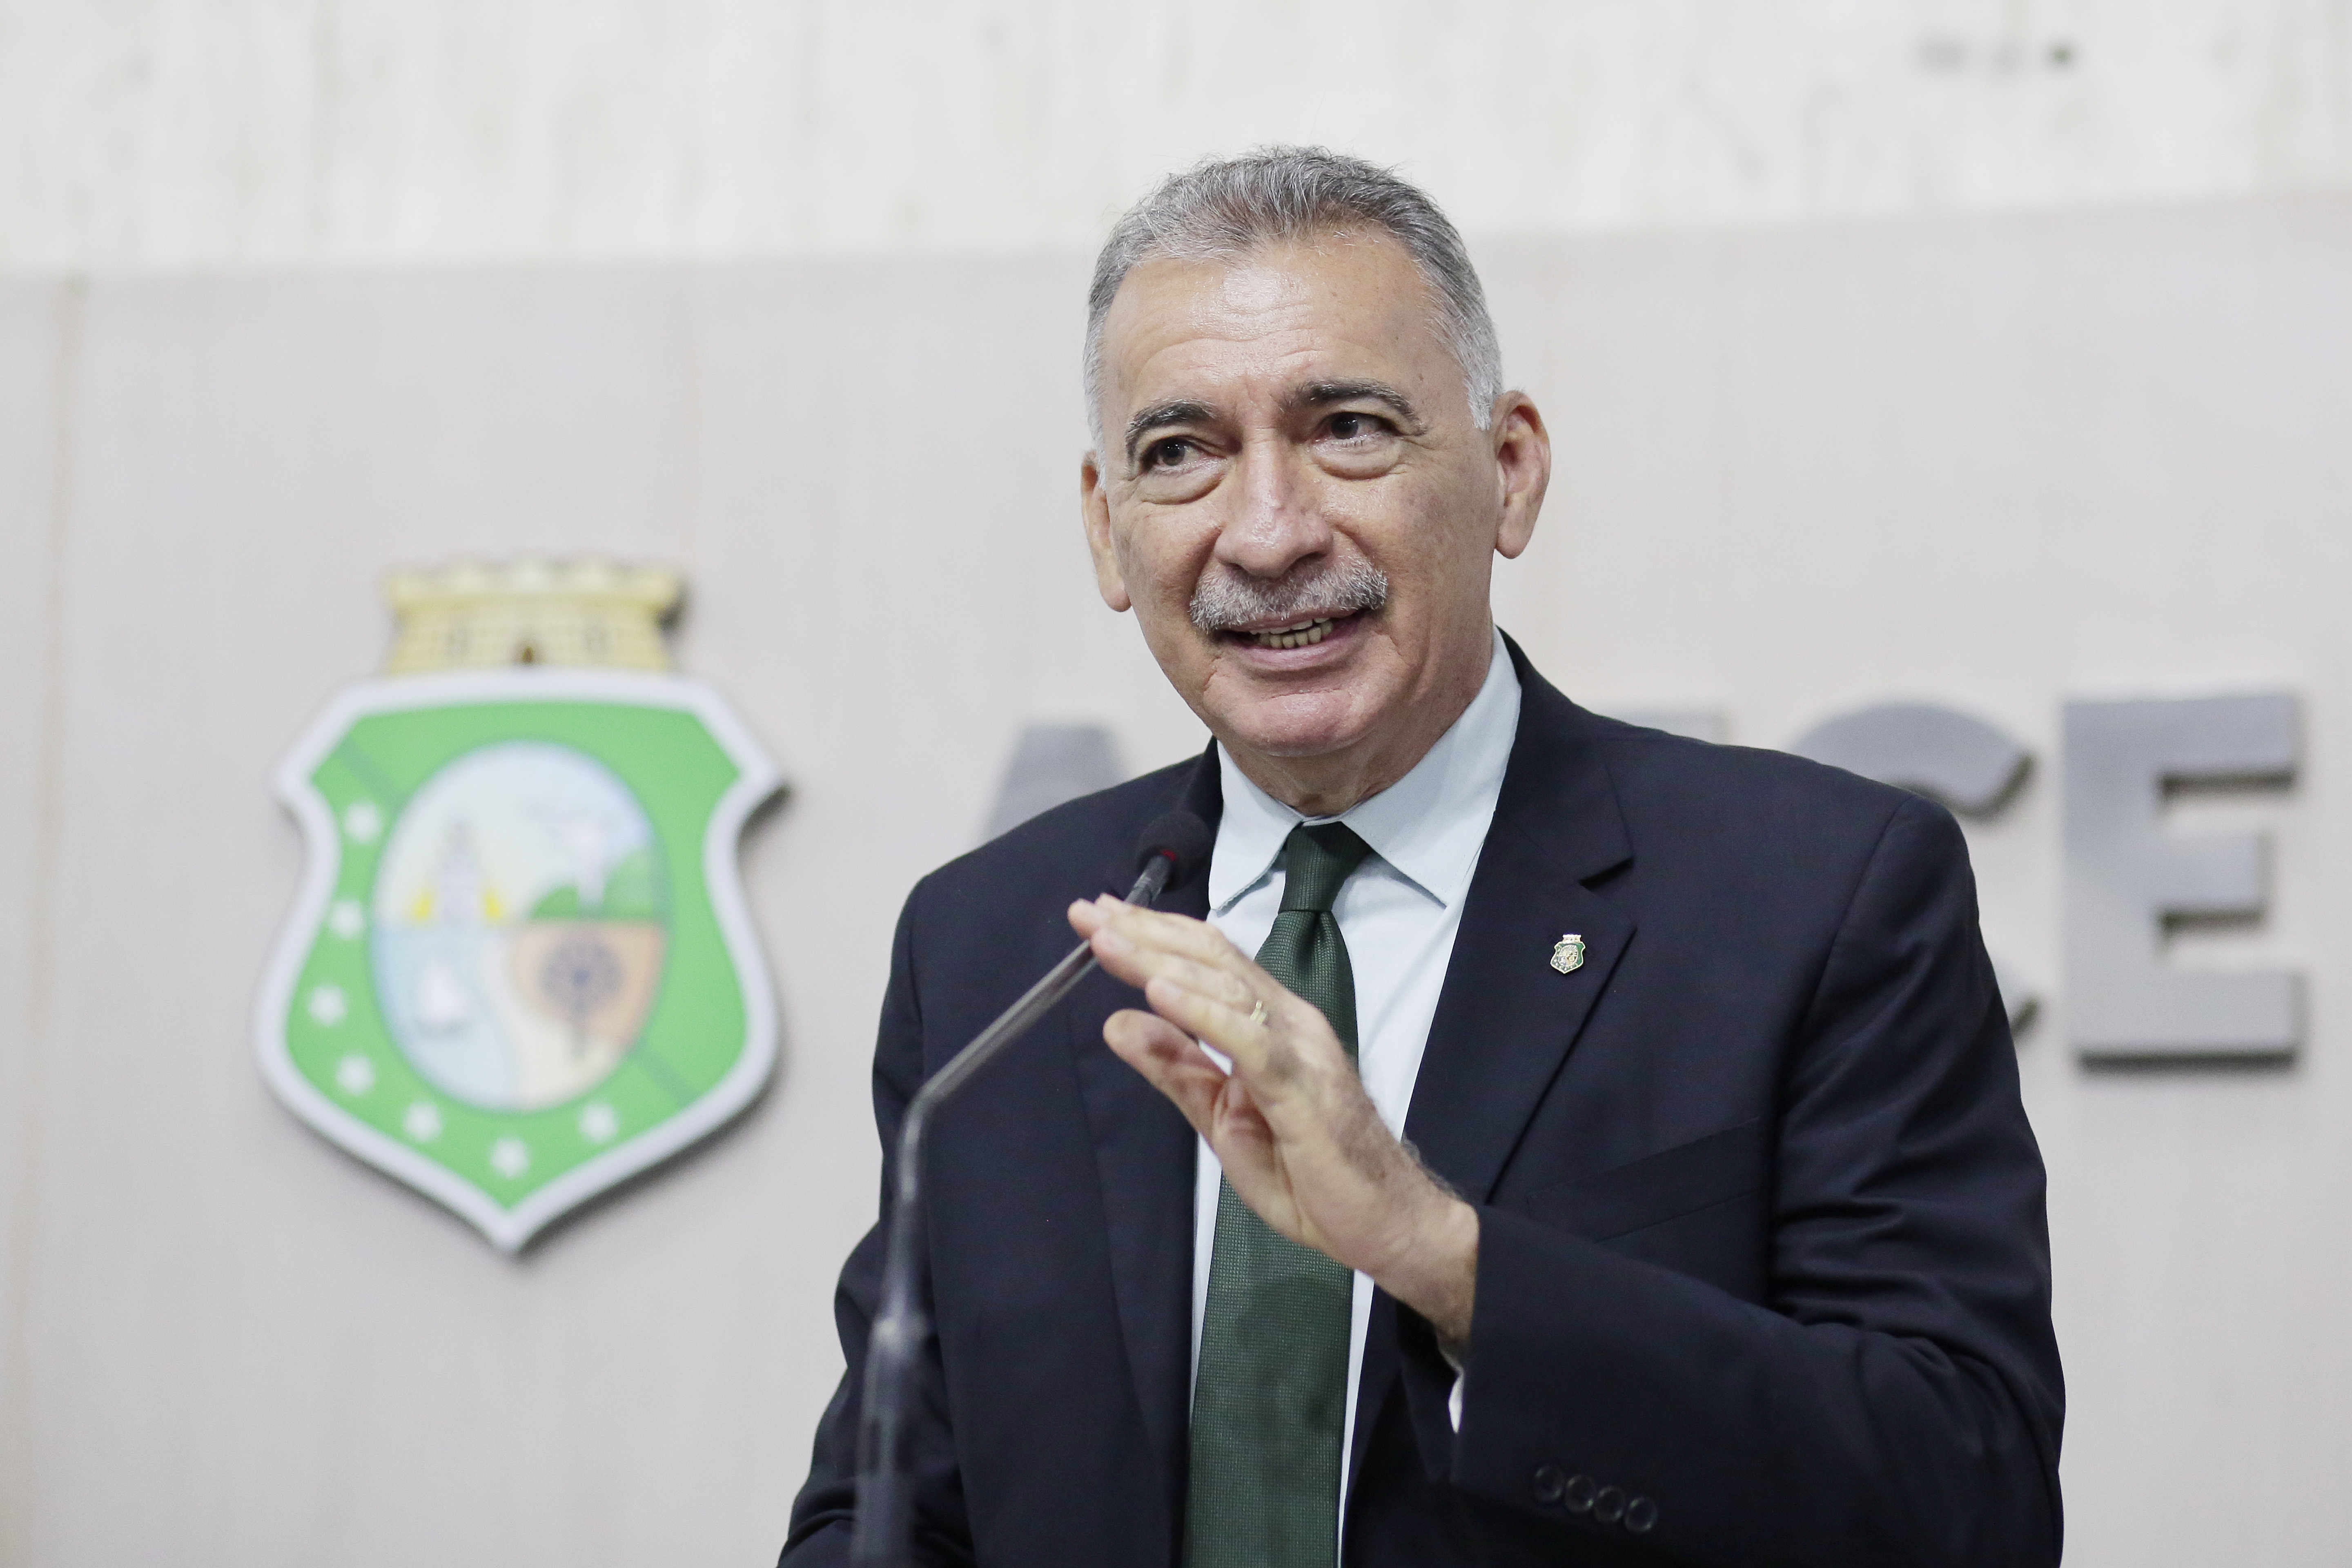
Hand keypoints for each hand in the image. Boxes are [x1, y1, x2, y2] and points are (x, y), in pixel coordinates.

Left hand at [1068, 895, 1478, 1343]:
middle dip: (1144, 932)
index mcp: (1270, 1025)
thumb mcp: (1221, 1119)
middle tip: (1088, 912)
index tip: (1100, 917)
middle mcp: (1288, 1022)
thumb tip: (1119, 1023)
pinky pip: (1247, 1039)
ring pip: (1224, 986)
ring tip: (1107, 941)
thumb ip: (1176, 1069)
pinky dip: (1201, 1011)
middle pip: (1210, 959)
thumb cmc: (1311, 1175)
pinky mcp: (1303, 1086)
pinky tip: (1158, 991)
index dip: (1152, 934)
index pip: (1207, 962)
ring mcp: (1299, 1049)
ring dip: (1159, 959)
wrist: (1384, 1220)